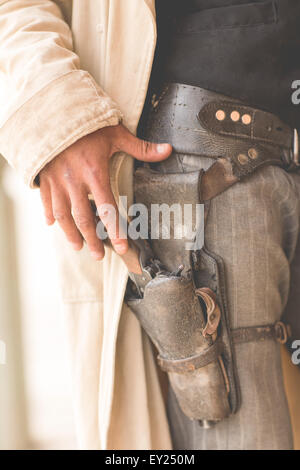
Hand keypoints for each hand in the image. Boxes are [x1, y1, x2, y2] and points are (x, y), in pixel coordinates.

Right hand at [39, 124, 171, 259]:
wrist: (54, 112)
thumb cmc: (88, 124)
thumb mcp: (116, 133)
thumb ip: (141, 147)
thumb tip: (168, 150)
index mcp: (95, 172)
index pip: (107, 208)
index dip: (115, 231)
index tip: (122, 247)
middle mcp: (75, 181)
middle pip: (84, 219)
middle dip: (92, 240)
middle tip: (99, 255)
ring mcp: (57, 181)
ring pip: (63, 215)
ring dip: (70, 234)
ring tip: (78, 247)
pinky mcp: (45, 178)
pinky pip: (46, 201)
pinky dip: (49, 214)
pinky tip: (52, 225)